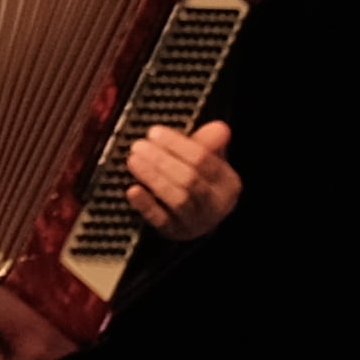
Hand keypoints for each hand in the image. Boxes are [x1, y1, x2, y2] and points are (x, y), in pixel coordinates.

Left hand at [123, 117, 240, 239]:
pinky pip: (160, 220)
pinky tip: (133, 190)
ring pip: (178, 199)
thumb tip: (220, 127)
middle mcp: (216, 204)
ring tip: (133, 160)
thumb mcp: (204, 161)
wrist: (192, 217)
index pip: (204, 160)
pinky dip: (146, 204)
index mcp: (227, 183)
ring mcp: (196, 221)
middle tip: (139, 145)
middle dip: (162, 160)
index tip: (154, 132)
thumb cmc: (196, 180)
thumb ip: (207, 143)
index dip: (177, 144)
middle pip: (190, 180)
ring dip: (153, 177)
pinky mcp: (175, 232)